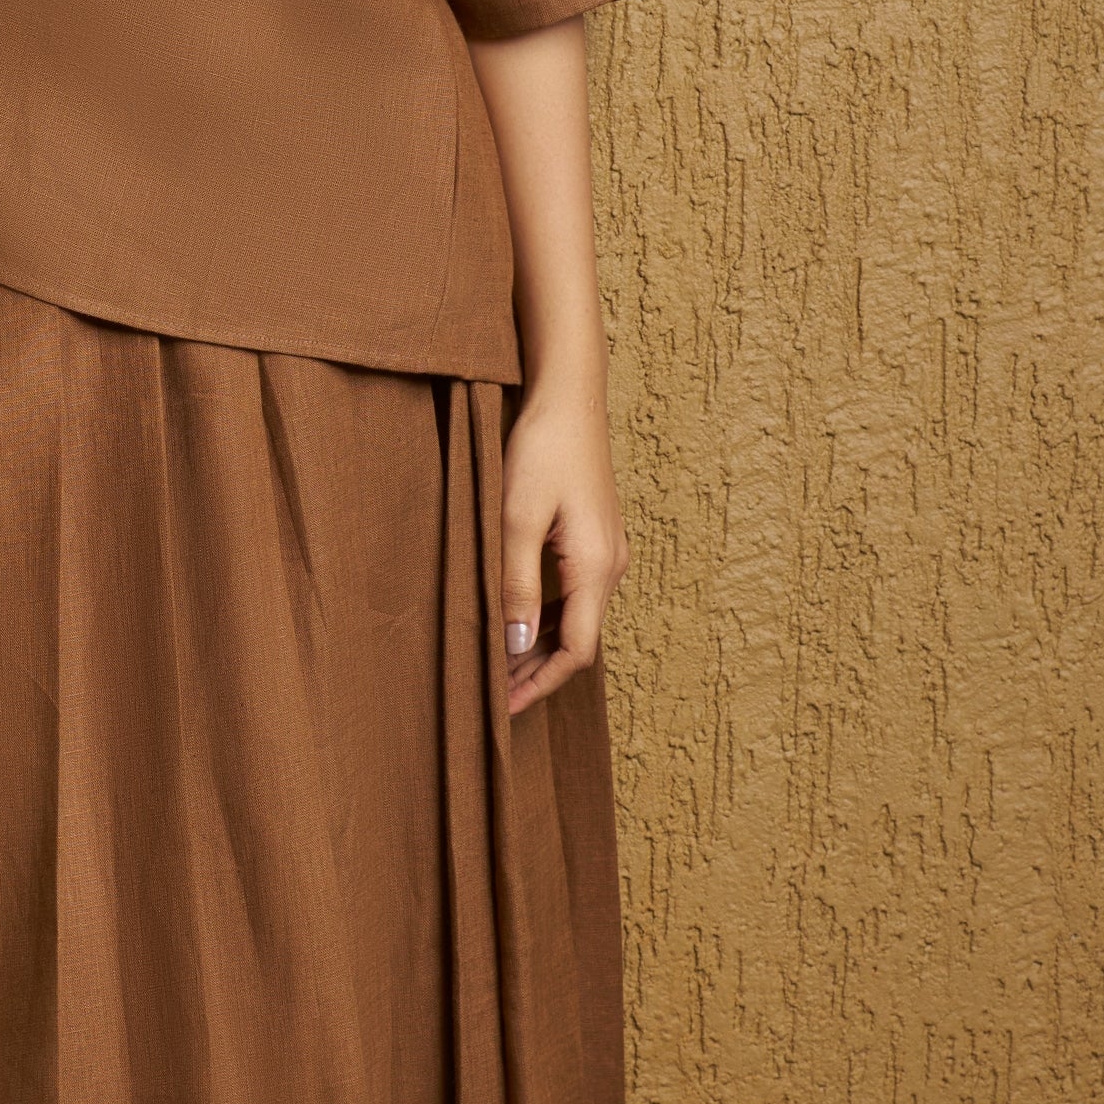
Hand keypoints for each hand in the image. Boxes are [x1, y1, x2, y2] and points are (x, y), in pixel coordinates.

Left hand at [496, 376, 624, 715]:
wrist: (569, 397)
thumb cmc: (542, 449)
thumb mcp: (517, 518)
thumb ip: (516, 584)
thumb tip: (515, 645)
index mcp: (596, 568)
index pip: (575, 651)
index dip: (539, 684)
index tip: (504, 706)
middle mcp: (611, 566)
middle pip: (578, 640)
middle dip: (537, 671)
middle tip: (492, 693)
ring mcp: (607, 551)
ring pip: (577, 617)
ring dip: (540, 644)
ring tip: (497, 662)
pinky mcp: (596, 537)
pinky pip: (576, 593)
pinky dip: (548, 615)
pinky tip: (517, 616)